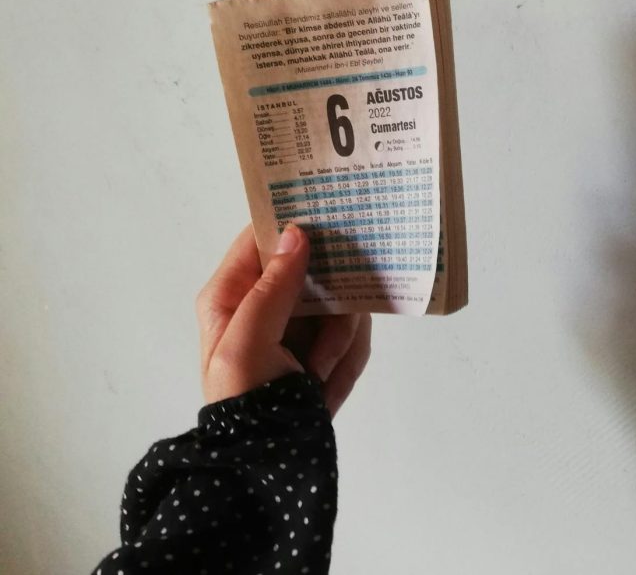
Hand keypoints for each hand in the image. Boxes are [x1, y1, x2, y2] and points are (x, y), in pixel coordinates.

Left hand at [195, 224, 371, 414]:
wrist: (264, 465)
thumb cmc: (245, 401)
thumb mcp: (248, 342)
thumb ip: (272, 287)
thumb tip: (295, 232)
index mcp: (232, 294)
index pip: (262, 237)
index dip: (293, 223)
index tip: (331, 219)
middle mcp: (266, 302)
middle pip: (316, 270)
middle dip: (332, 307)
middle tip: (329, 338)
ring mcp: (297, 324)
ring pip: (343, 305)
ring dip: (339, 342)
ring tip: (318, 375)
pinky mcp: (322, 346)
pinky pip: (353, 335)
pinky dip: (347, 361)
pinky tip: (325, 387)